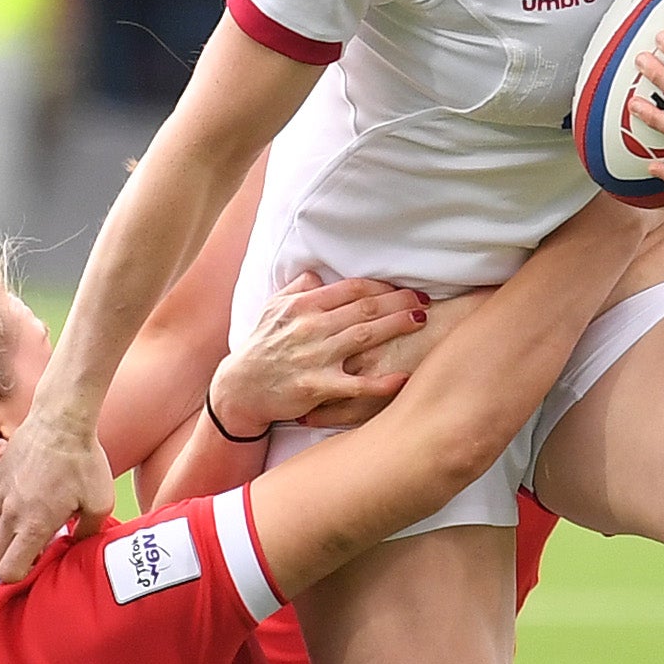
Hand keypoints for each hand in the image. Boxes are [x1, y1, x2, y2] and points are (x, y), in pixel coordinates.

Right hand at [0, 410, 116, 580]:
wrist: (60, 420)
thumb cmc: (83, 461)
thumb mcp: (100, 502)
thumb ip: (87, 533)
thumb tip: (74, 545)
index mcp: (34, 525)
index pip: (8, 571)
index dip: (21, 576)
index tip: (37, 566)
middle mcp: (10, 514)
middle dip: (8, 564)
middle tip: (31, 554)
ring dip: (4, 541)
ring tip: (28, 530)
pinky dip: (0, 518)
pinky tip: (22, 508)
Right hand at [213, 276, 431, 434]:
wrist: (239, 389)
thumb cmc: (259, 348)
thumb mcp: (271, 309)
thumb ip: (297, 289)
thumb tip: (317, 274)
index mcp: (303, 306)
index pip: (352, 289)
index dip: (383, 287)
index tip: (403, 289)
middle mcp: (310, 328)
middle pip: (364, 308)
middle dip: (399, 302)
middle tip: (424, 300)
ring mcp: (314, 357)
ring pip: (364, 337)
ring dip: (397, 326)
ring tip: (421, 321)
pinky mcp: (316, 387)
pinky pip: (356, 385)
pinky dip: (381, 382)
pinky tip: (403, 378)